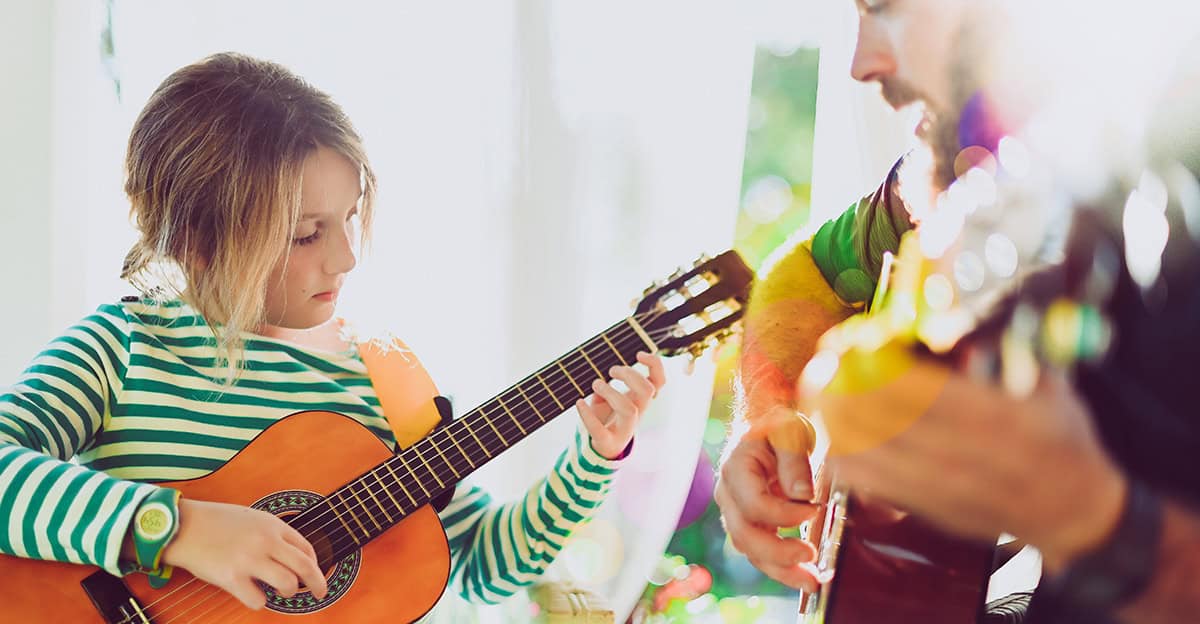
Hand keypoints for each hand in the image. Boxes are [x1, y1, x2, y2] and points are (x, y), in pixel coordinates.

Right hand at [162, 499, 328, 609]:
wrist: (184, 525)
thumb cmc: (215, 521)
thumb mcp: (252, 518)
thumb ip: (272, 533)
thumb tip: (290, 555)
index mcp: (272, 525)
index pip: (306, 547)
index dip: (315, 563)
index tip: (314, 572)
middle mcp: (265, 541)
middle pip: (305, 567)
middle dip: (319, 583)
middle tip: (321, 592)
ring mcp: (250, 560)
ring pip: (288, 585)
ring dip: (289, 592)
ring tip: (282, 591)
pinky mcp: (232, 578)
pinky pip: (259, 600)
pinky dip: (259, 601)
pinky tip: (252, 593)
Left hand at [576, 351, 664, 458]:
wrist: (602, 448)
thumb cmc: (607, 417)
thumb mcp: (608, 397)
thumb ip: (606, 386)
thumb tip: (598, 379)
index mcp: (640, 400)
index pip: (659, 381)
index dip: (655, 365)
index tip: (638, 354)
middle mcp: (638, 413)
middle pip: (647, 391)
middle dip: (630, 375)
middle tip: (611, 370)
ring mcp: (625, 428)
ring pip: (630, 410)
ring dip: (611, 392)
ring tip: (596, 384)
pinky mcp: (607, 441)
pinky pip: (599, 430)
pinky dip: (587, 415)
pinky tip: (579, 402)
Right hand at [714, 417, 820, 590]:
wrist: (767, 428)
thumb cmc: (778, 427)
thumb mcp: (789, 433)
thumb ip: (794, 462)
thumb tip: (802, 495)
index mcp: (736, 469)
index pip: (754, 504)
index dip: (784, 514)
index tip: (815, 508)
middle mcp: (729, 495)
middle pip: (745, 535)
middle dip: (779, 554)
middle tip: (811, 557)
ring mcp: (736, 513)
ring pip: (751, 551)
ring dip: (781, 570)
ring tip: (812, 580)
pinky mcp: (749, 525)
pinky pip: (760, 552)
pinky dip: (781, 567)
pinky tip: (804, 574)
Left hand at [806, 355, 1127, 570]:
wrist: (1073, 513)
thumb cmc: (1058, 438)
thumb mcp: (1043, 382)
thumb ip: (997, 351)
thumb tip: (942, 326)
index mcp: (995, 417)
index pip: (912, 385)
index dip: (871, 360)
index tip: (850, 337)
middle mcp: (963, 454)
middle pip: (874, 417)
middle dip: (839, 384)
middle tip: (824, 359)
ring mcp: (940, 486)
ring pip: (862, 450)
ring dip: (832, 416)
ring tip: (821, 388)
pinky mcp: (925, 507)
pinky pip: (866, 481)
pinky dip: (841, 452)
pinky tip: (833, 429)